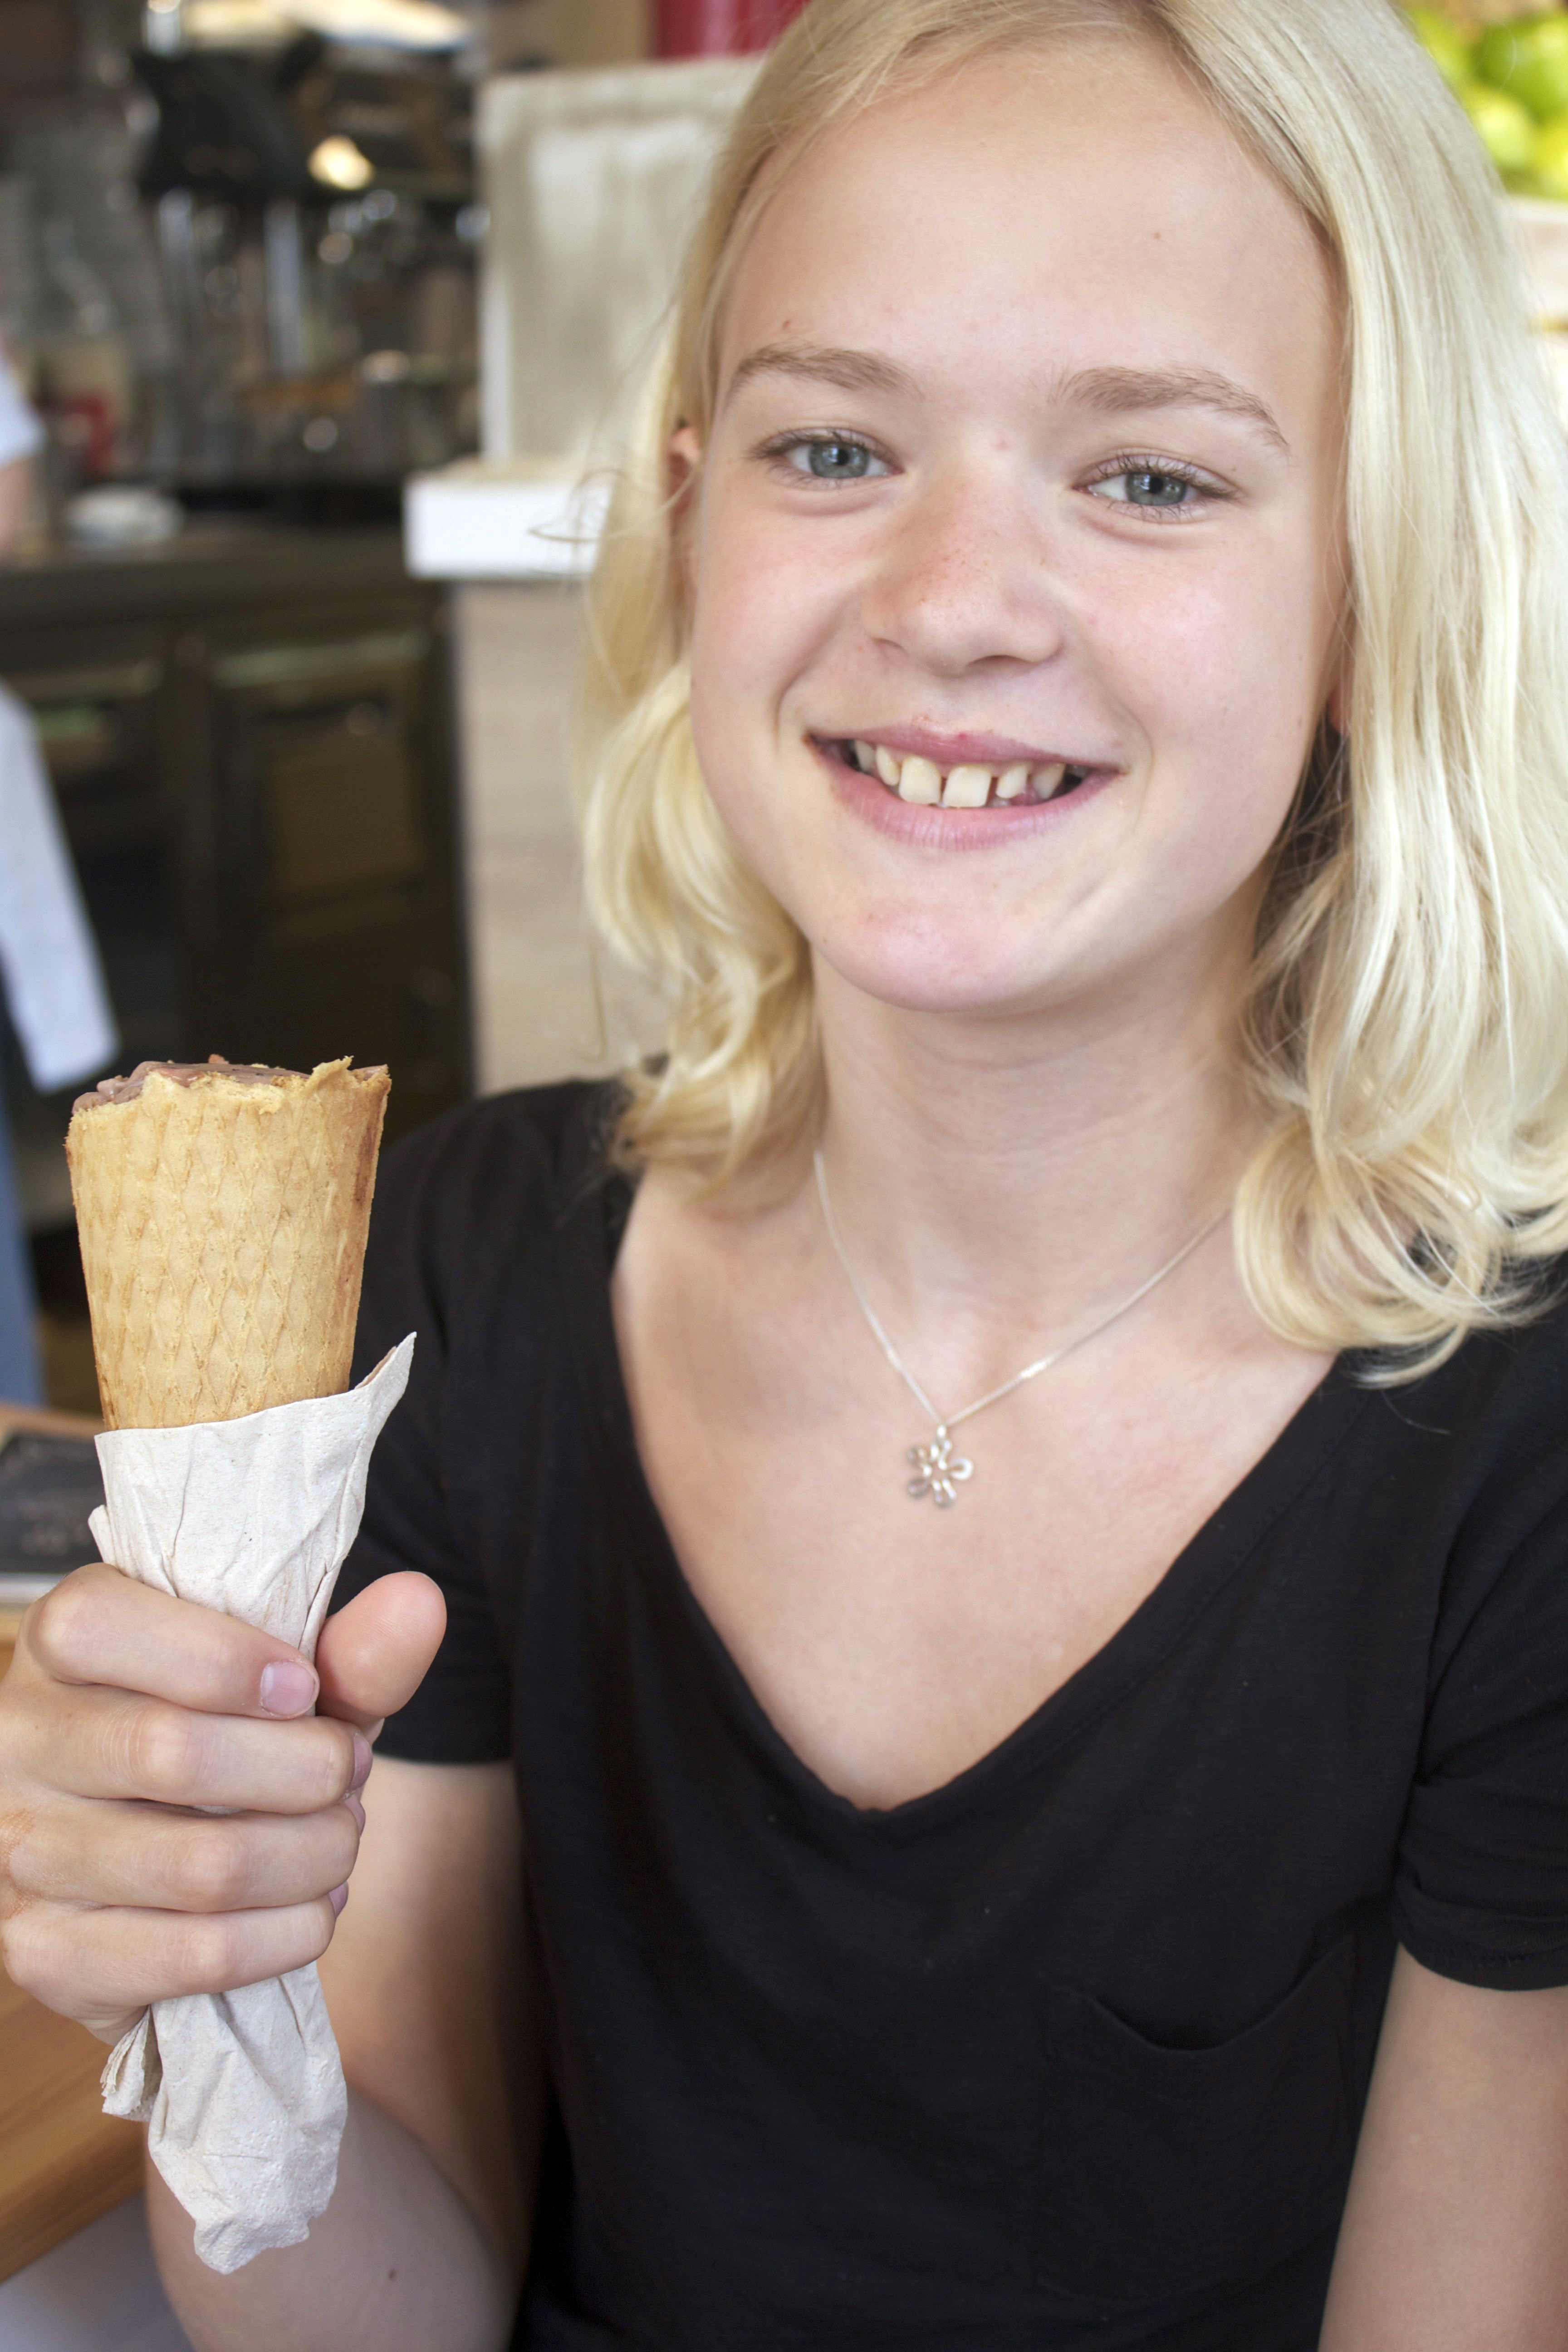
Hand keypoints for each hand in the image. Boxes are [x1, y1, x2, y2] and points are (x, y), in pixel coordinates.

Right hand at [0, 1564, 443, 2044]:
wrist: (169, 1850)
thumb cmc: (231, 1735)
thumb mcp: (293, 1682)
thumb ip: (351, 1648)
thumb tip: (420, 1603)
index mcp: (63, 1640)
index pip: (105, 1628)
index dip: (227, 1661)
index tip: (305, 1691)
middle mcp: (17, 1740)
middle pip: (171, 1754)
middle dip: (303, 1769)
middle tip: (347, 1771)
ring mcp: (21, 1853)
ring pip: (198, 1865)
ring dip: (310, 1854)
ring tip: (339, 1836)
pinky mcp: (46, 1954)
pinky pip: (195, 1955)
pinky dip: (287, 1933)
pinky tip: (312, 1905)